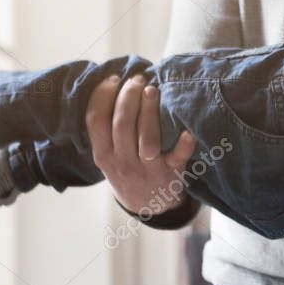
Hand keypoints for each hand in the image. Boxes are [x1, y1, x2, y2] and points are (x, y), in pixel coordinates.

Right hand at [86, 74, 195, 215]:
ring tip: (152, 89)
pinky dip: (184, 144)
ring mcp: (146, 169)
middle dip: (128, 97)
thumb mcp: (108, 155)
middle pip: (121, 124)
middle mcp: (122, 162)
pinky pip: (177, 157)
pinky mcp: (170, 173)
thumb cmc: (127, 168)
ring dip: (149, 111)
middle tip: (138, 79)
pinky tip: (188, 131)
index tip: (113, 79)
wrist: (147, 205)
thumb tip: (111, 86)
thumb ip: (106, 130)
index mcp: (103, 154)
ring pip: (146, 137)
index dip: (102, 96)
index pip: (95, 121)